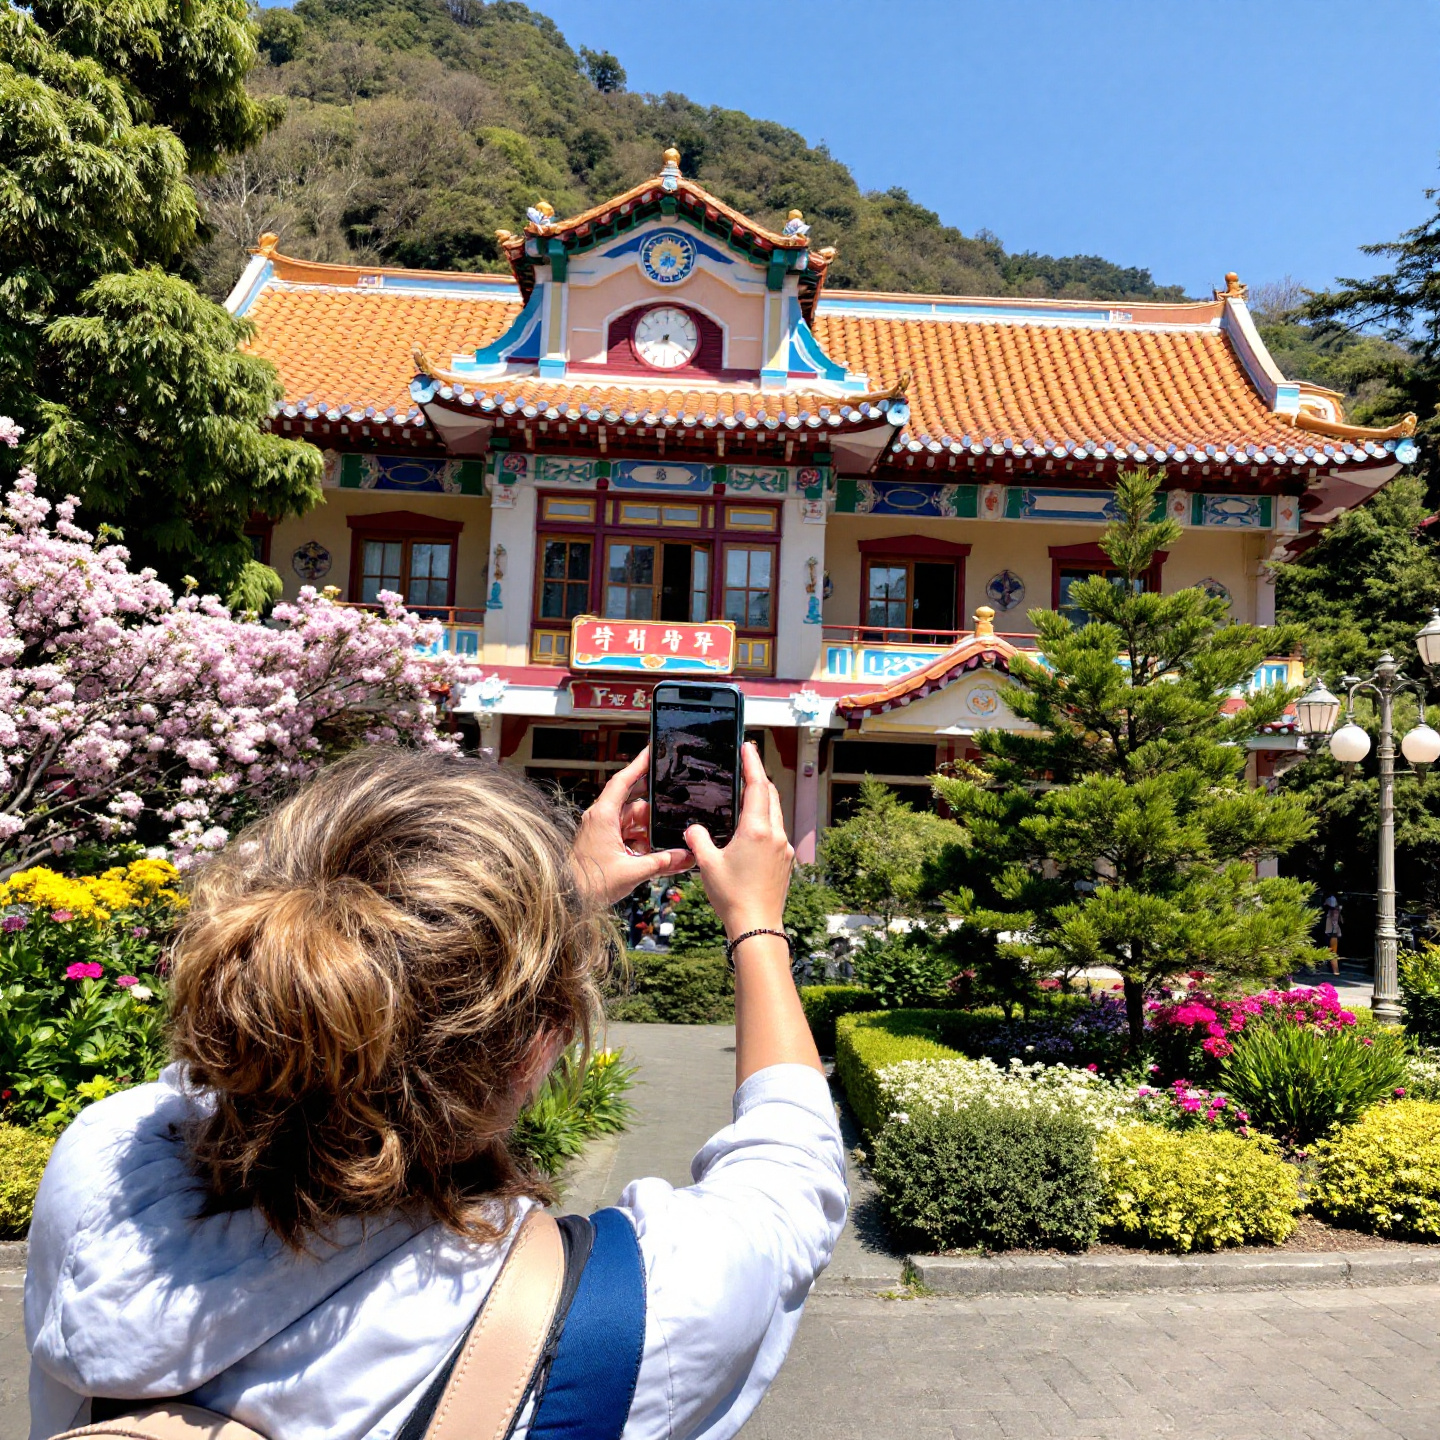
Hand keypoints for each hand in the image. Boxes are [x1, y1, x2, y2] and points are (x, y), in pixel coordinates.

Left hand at [572, 747, 693, 906]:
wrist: (567, 899)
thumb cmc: (590, 883)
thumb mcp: (633, 872)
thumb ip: (662, 862)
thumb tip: (687, 857)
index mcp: (604, 816)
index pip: (623, 781)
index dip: (639, 764)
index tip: (652, 750)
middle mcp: (601, 817)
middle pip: (634, 803)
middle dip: (653, 813)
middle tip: (672, 816)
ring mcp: (601, 829)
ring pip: (632, 820)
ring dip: (647, 832)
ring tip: (660, 848)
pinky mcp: (602, 841)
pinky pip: (627, 834)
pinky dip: (640, 842)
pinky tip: (651, 855)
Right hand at [686, 742, 793, 937]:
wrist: (757, 926)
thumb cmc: (732, 896)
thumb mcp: (707, 864)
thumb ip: (699, 839)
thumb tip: (693, 828)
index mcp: (757, 830)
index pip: (757, 786)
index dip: (752, 763)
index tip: (748, 747)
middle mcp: (776, 835)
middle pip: (771, 796)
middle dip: (758, 778)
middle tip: (746, 765)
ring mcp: (784, 848)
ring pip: (776, 814)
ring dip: (764, 800)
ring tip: (748, 795)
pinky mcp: (786, 861)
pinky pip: (777, 832)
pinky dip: (766, 822)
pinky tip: (752, 829)